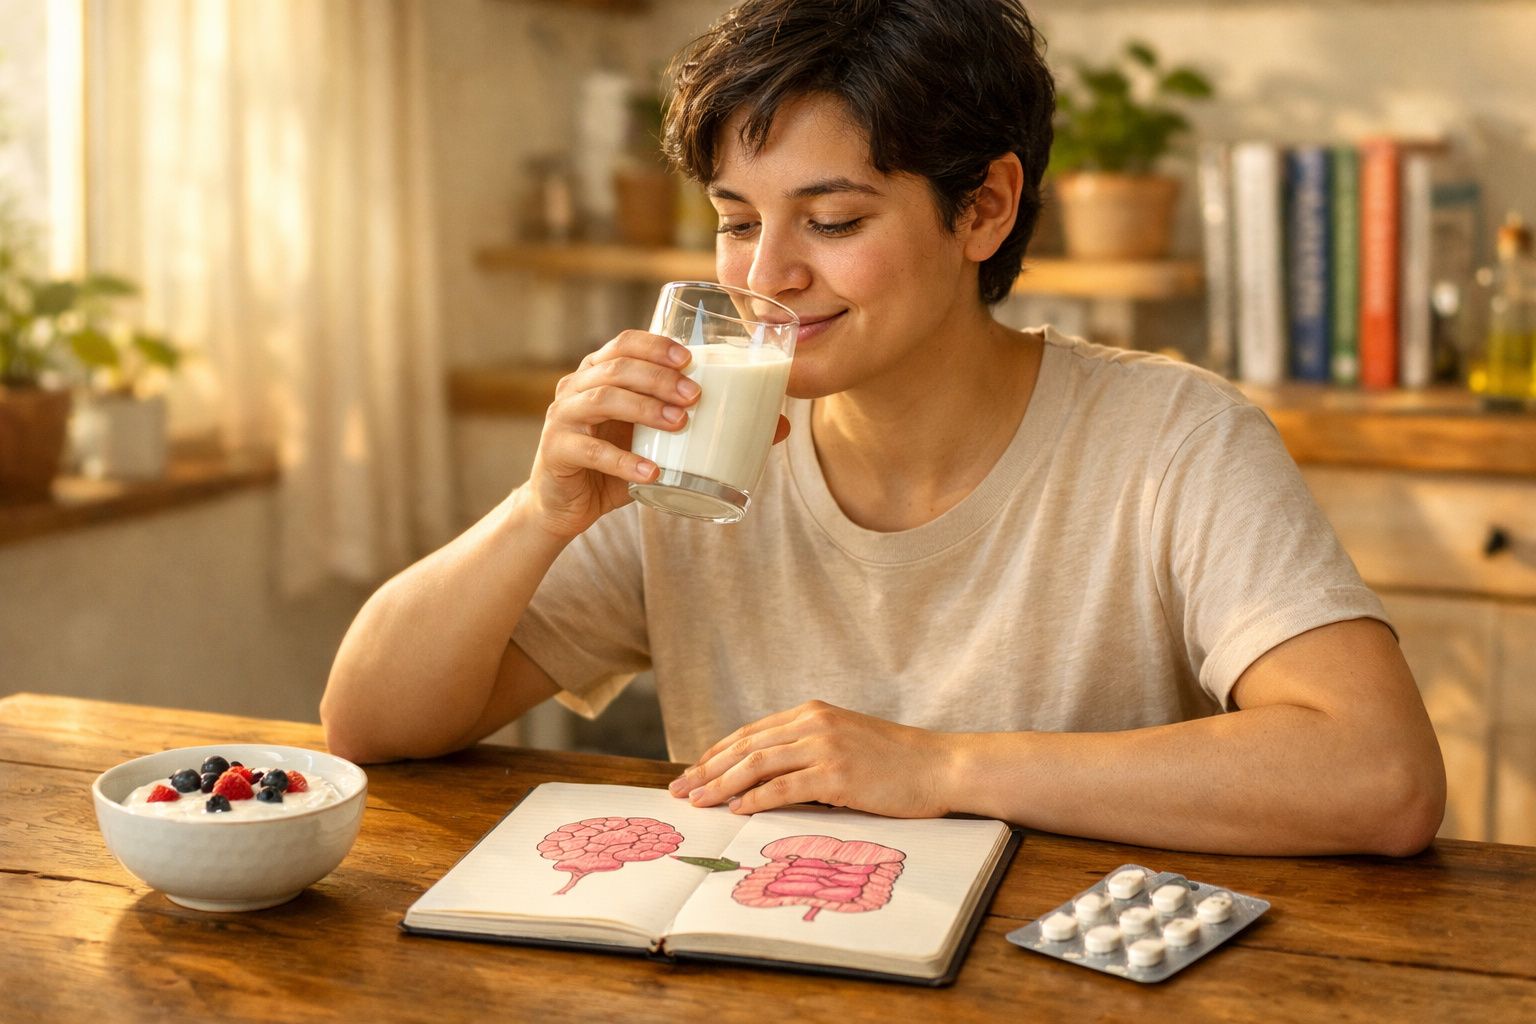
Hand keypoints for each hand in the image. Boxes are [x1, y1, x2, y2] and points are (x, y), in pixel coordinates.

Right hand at [525, 331, 788, 539]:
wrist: (566, 507)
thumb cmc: (618, 466)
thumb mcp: (662, 445)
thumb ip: (707, 431)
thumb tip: (780, 426)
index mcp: (600, 374)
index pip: (624, 343)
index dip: (656, 345)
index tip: (691, 359)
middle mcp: (576, 388)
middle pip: (616, 368)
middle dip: (659, 377)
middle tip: (695, 396)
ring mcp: (563, 418)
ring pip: (602, 399)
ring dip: (645, 409)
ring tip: (680, 424)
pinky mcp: (556, 452)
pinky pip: (590, 450)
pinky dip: (623, 461)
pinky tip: (652, 471)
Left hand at [668, 701, 956, 818]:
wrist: (940, 765)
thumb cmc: (897, 762)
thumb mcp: (846, 743)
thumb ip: (808, 751)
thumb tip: (768, 778)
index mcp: (813, 713)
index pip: (751, 732)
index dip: (717, 752)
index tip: (693, 771)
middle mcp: (814, 723)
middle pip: (745, 745)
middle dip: (707, 768)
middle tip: (680, 789)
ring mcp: (825, 747)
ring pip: (758, 764)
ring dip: (721, 784)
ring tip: (698, 801)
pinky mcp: (838, 775)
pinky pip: (785, 787)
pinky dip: (755, 799)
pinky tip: (736, 810)